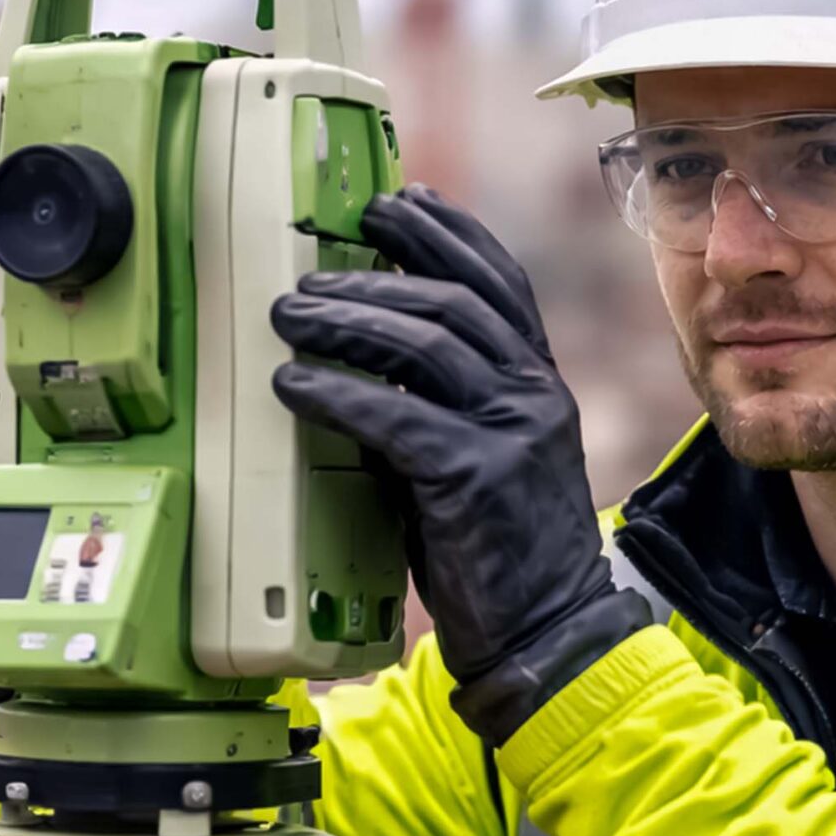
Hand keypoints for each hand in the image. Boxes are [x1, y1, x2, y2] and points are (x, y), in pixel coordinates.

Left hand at [271, 186, 646, 743]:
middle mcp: (535, 394)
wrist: (547, 634)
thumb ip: (443, 404)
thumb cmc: (498, 549)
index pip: (500, 281)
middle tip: (310, 266)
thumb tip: (362, 356)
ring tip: (288, 315)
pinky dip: (336, 392)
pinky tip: (293, 385)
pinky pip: (394, 416)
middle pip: (453, 299)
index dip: (447, 231)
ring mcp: (512, 433)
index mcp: (540, 382)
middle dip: (377, 269)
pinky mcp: (477, 478)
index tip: (395, 201)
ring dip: (346, 320)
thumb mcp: (481, 456)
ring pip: (425, 343)